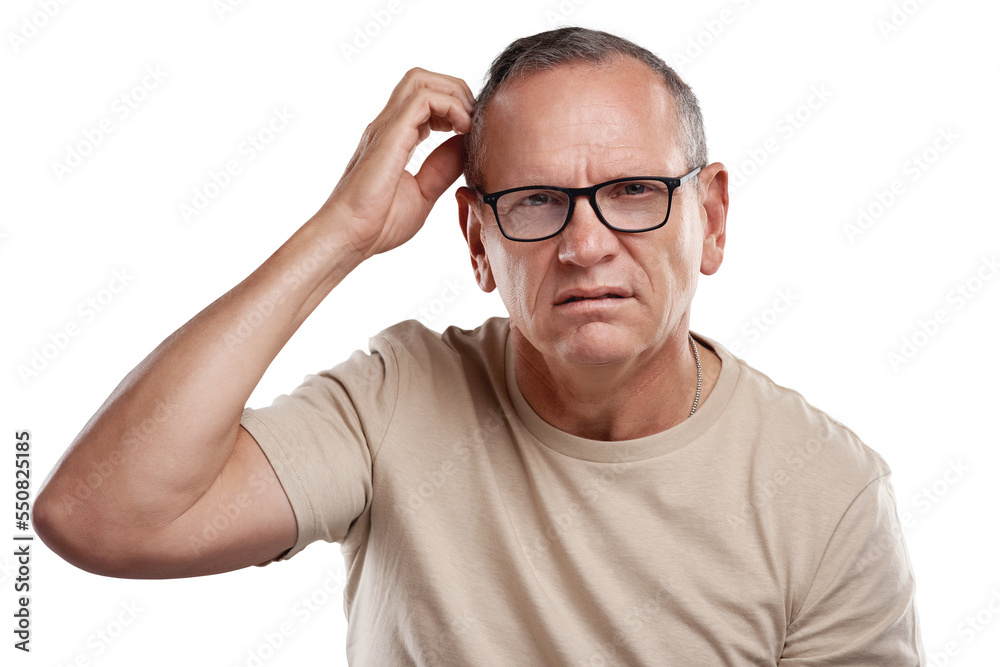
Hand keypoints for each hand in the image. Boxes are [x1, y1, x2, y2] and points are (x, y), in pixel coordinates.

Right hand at [319, 67, 474, 259]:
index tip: (469, 132)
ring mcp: (387, 127)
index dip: (453, 106)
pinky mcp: (390, 134)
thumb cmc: (378, 224)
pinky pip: (424, 99)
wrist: (350, 237)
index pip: (424, 98)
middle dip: (455, 91)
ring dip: (454, 94)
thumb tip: (465, 145)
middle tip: (471, 122)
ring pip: (421, 80)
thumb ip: (442, 168)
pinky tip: (461, 132)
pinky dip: (451, 106)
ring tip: (467, 124)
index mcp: (395, 137)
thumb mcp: (424, 193)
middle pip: (422, 79)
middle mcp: (389, 126)